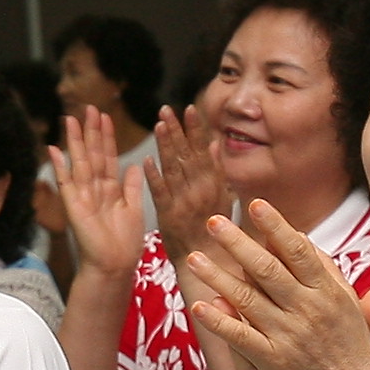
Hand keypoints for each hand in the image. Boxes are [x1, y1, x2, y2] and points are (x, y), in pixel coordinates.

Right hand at [52, 109, 147, 279]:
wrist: (114, 265)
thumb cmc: (125, 243)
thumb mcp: (134, 209)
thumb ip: (132, 186)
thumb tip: (135, 164)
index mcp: (111, 189)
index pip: (108, 156)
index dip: (106, 136)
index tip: (106, 116)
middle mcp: (95, 189)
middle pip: (92, 154)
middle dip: (90, 131)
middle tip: (89, 108)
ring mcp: (82, 196)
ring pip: (79, 162)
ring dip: (75, 141)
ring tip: (71, 119)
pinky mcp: (73, 206)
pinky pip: (65, 183)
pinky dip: (59, 167)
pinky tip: (53, 149)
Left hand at [147, 103, 231, 251]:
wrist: (206, 260)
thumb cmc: (215, 228)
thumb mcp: (223, 197)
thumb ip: (218, 170)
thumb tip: (214, 143)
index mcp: (214, 184)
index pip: (204, 151)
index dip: (196, 130)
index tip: (189, 109)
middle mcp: (200, 191)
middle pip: (187, 156)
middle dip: (177, 131)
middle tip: (166, 110)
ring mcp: (183, 203)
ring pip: (173, 170)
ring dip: (165, 147)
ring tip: (158, 125)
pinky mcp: (168, 216)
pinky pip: (160, 194)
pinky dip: (154, 177)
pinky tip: (146, 161)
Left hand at [183, 198, 369, 369]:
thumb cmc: (352, 350)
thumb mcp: (349, 305)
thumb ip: (327, 271)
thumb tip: (300, 237)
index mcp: (328, 292)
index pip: (298, 251)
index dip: (275, 226)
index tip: (255, 205)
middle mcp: (308, 310)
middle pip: (267, 268)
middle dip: (238, 242)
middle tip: (213, 221)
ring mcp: (289, 336)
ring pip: (247, 299)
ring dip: (217, 276)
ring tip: (194, 259)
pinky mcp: (274, 362)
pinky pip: (240, 337)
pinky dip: (219, 321)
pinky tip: (198, 306)